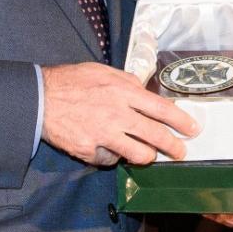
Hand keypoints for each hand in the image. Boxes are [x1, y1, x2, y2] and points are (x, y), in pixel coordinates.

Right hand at [41, 63, 199, 165]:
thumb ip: (128, 82)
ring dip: (146, 156)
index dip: (181, 122)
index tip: (193, 130)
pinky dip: (112, 155)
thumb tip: (145, 90)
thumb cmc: (72, 81)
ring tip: (146, 155)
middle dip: (173, 147)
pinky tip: (107, 147)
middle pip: (156, 136)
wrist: (40, 97)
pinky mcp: (89, 150)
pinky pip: (110, 159)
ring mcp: (103, 135)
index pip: (162, 109)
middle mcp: (117, 114)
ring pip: (139, 155)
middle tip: (180, 153)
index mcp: (123, 92)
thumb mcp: (104, 71)